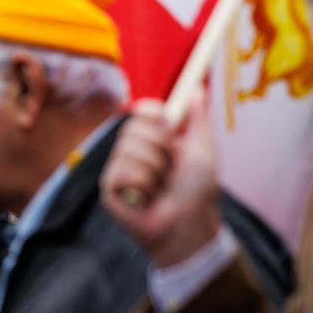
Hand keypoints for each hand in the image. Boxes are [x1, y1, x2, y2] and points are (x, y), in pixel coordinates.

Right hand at [101, 94, 222, 268]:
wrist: (190, 225)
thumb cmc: (198, 189)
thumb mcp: (202, 147)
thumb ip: (197, 116)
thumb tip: (196, 87)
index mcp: (153, 137)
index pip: (142, 109)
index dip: (154, 113)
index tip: (169, 123)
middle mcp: (132, 149)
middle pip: (134, 127)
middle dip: (162, 147)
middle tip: (172, 166)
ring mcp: (119, 168)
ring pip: (129, 150)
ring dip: (155, 170)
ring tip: (161, 187)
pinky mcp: (109, 188)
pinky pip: (122, 172)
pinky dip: (143, 185)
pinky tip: (148, 199)